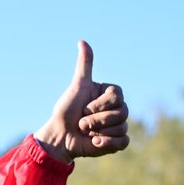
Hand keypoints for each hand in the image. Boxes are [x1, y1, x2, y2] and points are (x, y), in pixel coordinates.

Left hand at [34, 41, 128, 163]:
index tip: (84, 108)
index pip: (117, 96)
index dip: (99, 105)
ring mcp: (118, 125)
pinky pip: (124, 142)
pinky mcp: (116, 142)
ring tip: (85, 131)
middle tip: (82, 122)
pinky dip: (107, 143)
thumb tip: (82, 41)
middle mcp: (117, 108)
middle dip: (97, 119)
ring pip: (122, 127)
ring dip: (98, 131)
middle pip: (122, 112)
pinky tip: (93, 142)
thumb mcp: (77, 87)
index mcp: (110, 94)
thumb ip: (84, 66)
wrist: (59, 135)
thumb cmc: (66, 110)